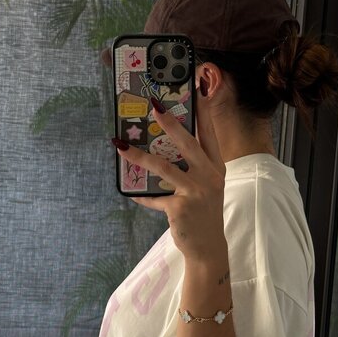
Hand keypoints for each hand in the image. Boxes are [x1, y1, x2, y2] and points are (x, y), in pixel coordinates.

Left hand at [112, 87, 226, 261]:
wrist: (208, 248)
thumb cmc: (203, 213)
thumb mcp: (204, 187)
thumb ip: (190, 168)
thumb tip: (160, 149)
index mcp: (216, 166)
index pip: (209, 133)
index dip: (203, 111)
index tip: (198, 88)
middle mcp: (209, 176)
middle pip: (188, 143)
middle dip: (171, 123)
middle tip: (155, 105)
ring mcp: (196, 191)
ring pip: (164, 167)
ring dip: (139, 156)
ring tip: (121, 145)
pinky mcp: (180, 207)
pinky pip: (154, 197)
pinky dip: (142, 196)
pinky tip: (132, 193)